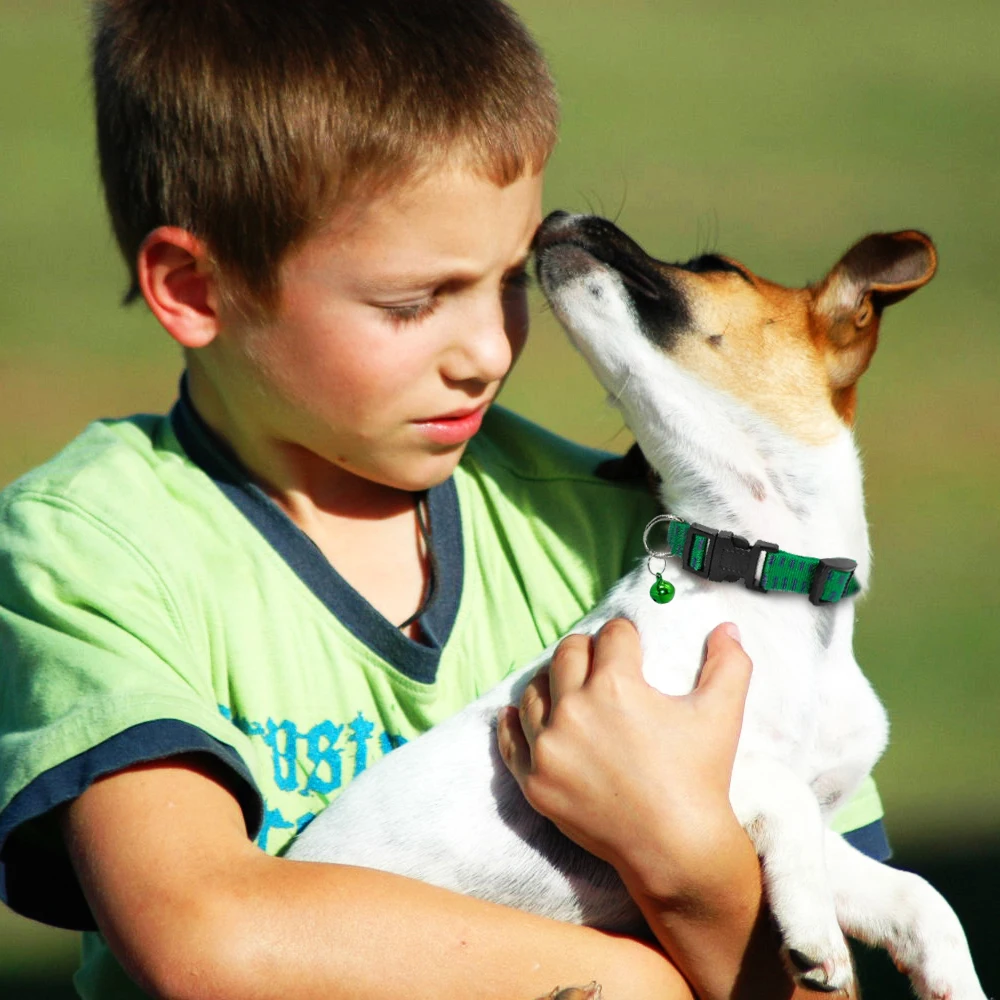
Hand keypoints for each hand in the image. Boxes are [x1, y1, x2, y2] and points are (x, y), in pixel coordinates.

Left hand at [496, 619, 752, 904]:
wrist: (675, 849)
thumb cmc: (700, 777)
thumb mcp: (722, 714)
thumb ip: (729, 663)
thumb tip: (728, 628)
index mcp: (615, 685)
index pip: (612, 635)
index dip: (626, 635)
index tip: (631, 644)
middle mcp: (574, 709)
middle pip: (568, 653)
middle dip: (587, 650)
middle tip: (600, 662)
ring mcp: (548, 747)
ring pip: (534, 691)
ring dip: (552, 682)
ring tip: (567, 687)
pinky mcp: (534, 780)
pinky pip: (511, 739)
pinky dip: (514, 722)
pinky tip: (517, 712)